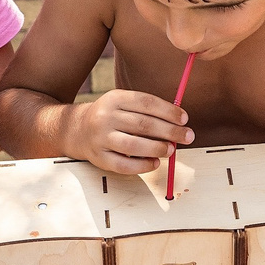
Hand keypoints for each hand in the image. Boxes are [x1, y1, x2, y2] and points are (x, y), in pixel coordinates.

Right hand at [63, 90, 190, 174]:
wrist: (77, 129)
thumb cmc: (110, 116)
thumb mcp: (123, 103)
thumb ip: (147, 110)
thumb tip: (178, 123)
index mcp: (115, 98)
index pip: (146, 103)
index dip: (168, 111)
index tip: (184, 119)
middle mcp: (106, 117)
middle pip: (143, 125)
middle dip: (170, 131)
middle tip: (187, 136)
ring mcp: (101, 138)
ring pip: (134, 146)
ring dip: (157, 149)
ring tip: (171, 150)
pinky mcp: (99, 157)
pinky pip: (124, 165)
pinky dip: (142, 166)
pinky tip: (154, 163)